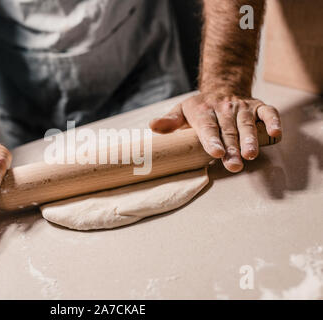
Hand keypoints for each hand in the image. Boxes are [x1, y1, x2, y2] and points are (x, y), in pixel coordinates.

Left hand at [150, 93, 281, 171]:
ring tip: (251, 154)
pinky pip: (268, 113)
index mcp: (202, 110)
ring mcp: (242, 107)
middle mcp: (223, 108)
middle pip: (227, 130)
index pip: (207, 127)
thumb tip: (153, 126)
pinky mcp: (257, 107)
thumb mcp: (181, 111)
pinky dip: (272, 122)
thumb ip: (169, 121)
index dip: (211, 140)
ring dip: (250, 139)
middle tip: (233, 165)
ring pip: (246, 124)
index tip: (216, 153)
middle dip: (231, 148)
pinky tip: (275, 134)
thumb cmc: (199, 108)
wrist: (221, 87)